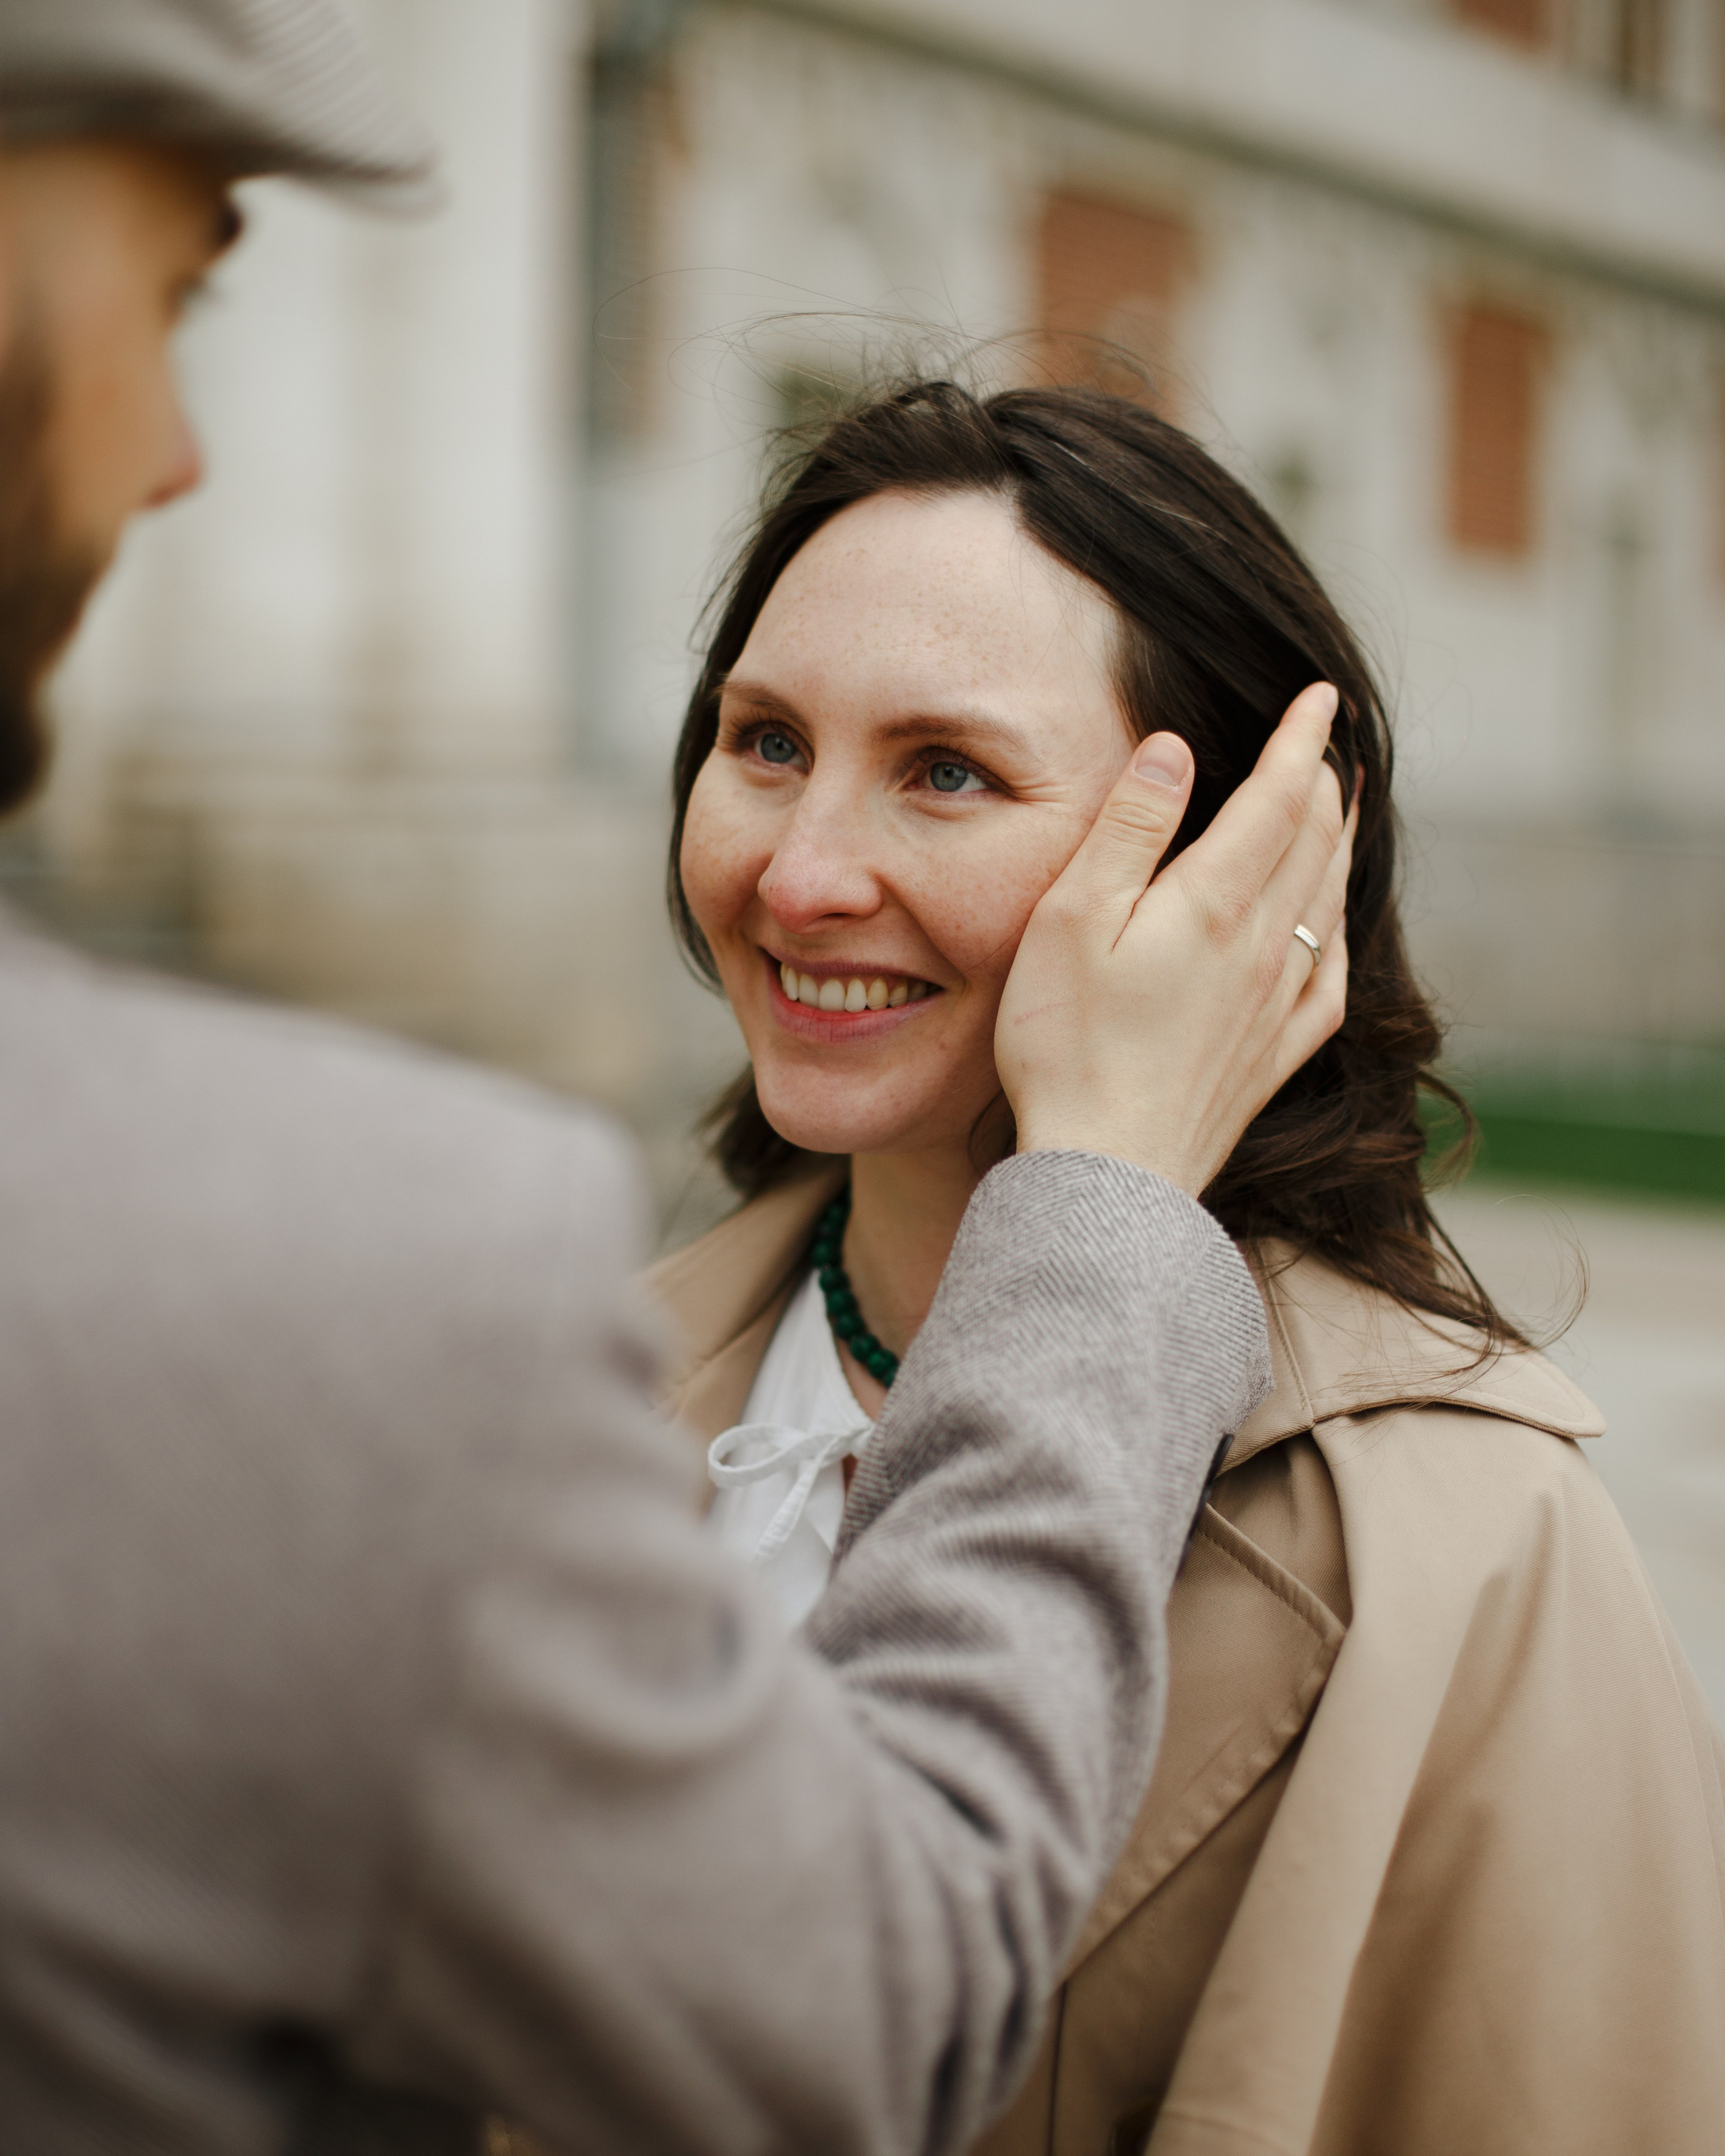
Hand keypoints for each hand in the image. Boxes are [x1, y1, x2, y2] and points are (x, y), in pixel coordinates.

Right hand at [996, 683, 1352, 1195]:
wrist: (1107, 1174)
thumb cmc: (1068, 1046)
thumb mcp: (1071, 920)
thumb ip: (1128, 829)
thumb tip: (1174, 750)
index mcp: (1216, 902)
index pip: (1279, 796)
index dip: (1302, 738)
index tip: (1320, 695)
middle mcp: (1265, 946)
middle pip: (1315, 841)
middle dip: (1324, 780)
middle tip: (1330, 739)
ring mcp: (1278, 1005)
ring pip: (1329, 900)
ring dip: (1340, 841)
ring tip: (1343, 806)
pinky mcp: (1273, 1057)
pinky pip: (1331, 979)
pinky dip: (1339, 930)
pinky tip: (1331, 928)